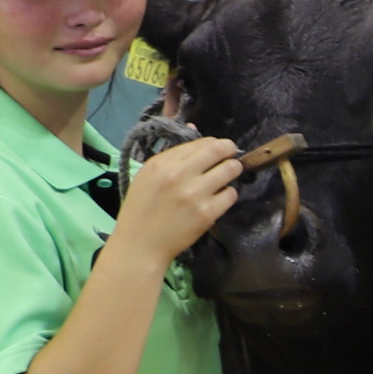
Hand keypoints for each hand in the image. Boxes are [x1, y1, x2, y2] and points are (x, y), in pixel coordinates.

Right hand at [111, 137, 242, 266]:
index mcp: (161, 163)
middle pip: (219, 150)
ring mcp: (195, 194)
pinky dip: (228, 195)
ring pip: (231, 169)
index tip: (216, 151)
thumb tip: (194, 128)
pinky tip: (218, 199)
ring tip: (225, 177)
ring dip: (232, 171)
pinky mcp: (207, 213)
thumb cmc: (142, 208)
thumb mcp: (148, 175)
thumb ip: (173, 154)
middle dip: (229, 151)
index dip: (213, 144)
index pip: (200, 142)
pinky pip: (231, 194)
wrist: (140, 245)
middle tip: (230, 157)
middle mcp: (178, 175)